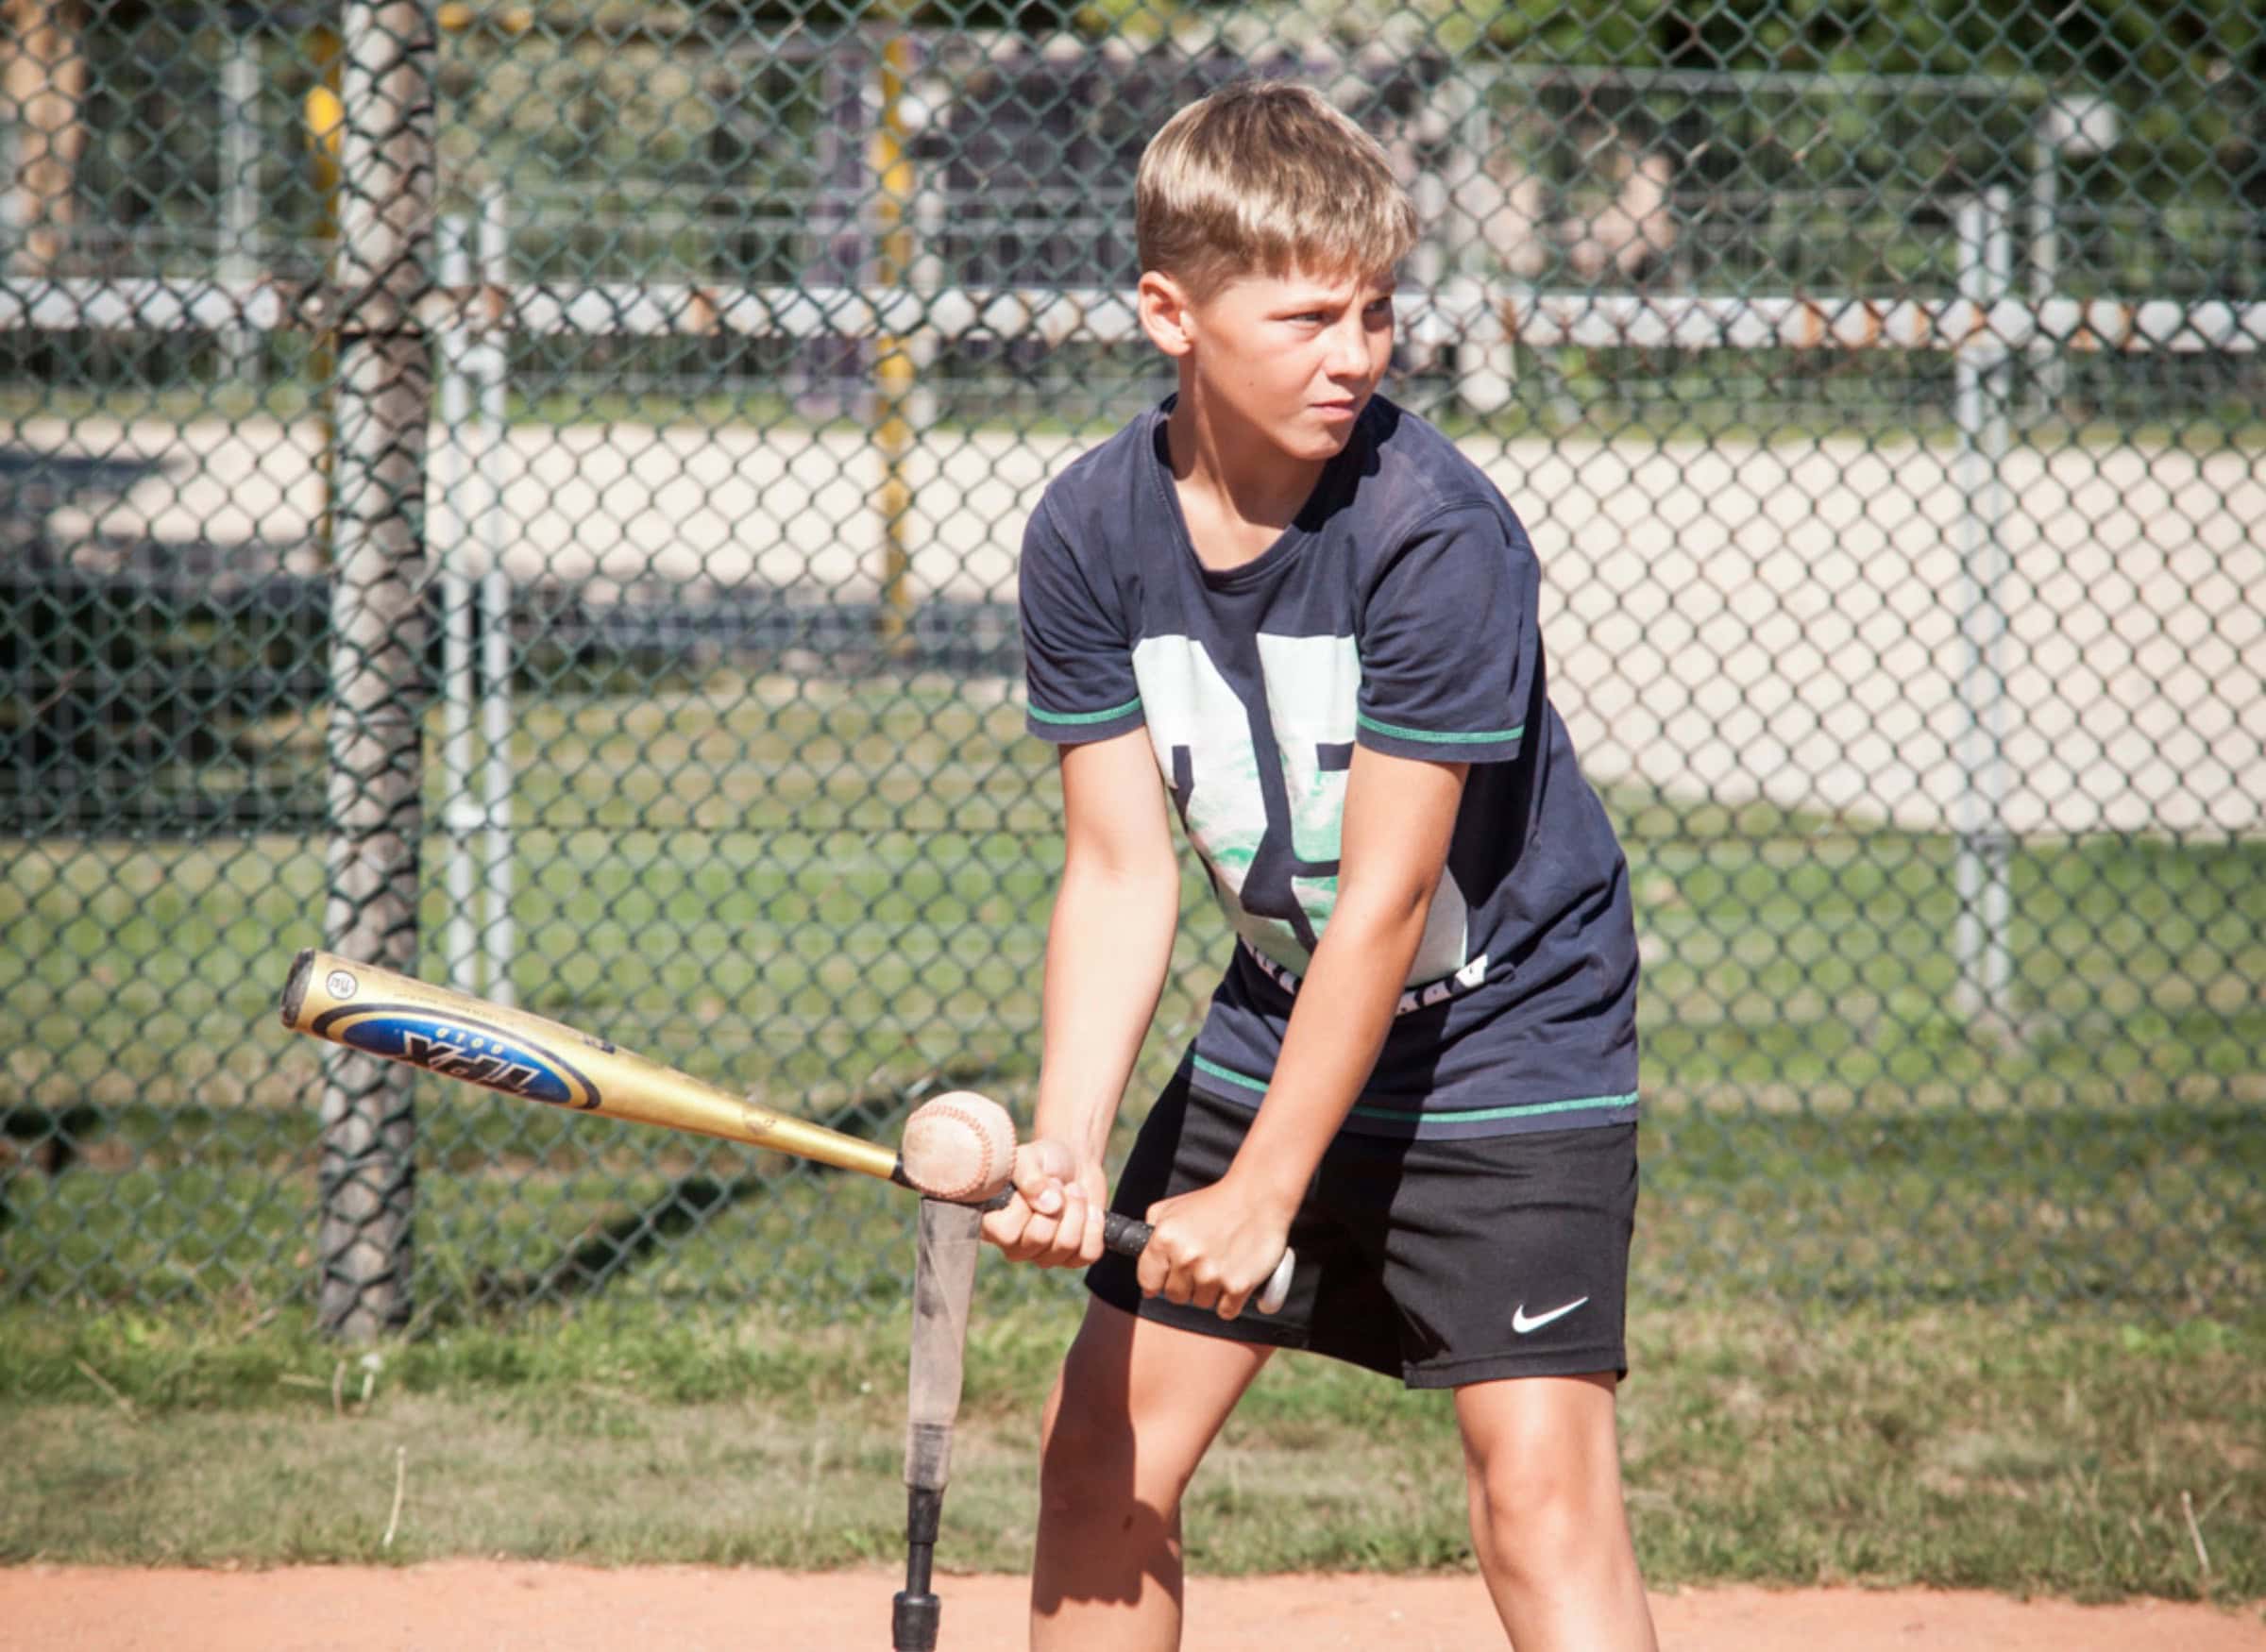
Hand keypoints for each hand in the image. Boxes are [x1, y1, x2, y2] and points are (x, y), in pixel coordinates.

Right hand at [980, 1137, 1105, 1268]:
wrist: (1074, 1164)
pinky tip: (1090, 1210)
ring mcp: (1043, 1256)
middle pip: (1039, 1238)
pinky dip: (1095, 1226)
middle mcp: (1015, 1247)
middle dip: (1058, 1203)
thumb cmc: (1044, 1161)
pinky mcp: (1073, 1259)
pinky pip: (1089, 1254)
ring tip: (1074, 1191)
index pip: (1006, 1232)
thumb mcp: (1030, 1158)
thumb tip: (1049, 1205)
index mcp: (993, 1224)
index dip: (1024, 1207)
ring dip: (1077, 1210)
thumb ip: (1030, 1177)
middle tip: (1059, 1184)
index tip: (1036, 1183)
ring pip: (1066, 1245)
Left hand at [1137, 1174, 1291, 1320]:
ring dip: (1210, 1291)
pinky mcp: (1238, 1286)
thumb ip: (1151, 1230)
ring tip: (1221, 1264)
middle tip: (1202, 1265)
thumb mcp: (1172, 1207)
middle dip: (1186, 1285)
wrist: (1258, 1196)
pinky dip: (1231, 1301)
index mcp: (1164, 1239)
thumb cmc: (1213, 1201)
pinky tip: (1235, 1278)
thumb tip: (1141, 1260)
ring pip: (1201, 1303)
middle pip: (1175, 1296)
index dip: (1158, 1280)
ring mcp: (1212, 1274)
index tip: (1168, 1276)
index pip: (1148, 1283)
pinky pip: (1225, 1311)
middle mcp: (1185, 1258)